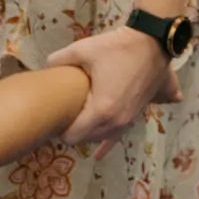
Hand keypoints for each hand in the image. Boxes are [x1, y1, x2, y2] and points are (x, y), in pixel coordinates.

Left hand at [43, 23, 176, 142]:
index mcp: (102, 110)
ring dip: (88, 133)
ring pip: (100, 138)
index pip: (72, 135)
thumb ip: (58, 60)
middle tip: (62, 116)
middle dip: (73, 130)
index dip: (60, 129)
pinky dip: (106, 143)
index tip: (54, 117)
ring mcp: (128, 121)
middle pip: (85, 139)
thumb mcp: (82, 50)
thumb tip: (45, 68)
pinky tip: (98, 155)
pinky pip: (118, 137)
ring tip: (77, 119)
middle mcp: (116, 122)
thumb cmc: (117, 48)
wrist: (153, 44)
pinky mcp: (136, 116)